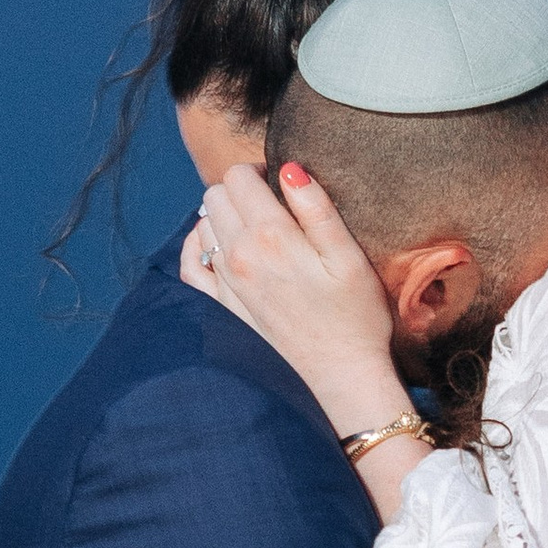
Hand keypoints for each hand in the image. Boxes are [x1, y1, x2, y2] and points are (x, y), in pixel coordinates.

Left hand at [181, 161, 403, 434]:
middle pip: (216, 195)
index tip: (280, 183)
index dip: (259, 170)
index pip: (239, 176)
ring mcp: (226, 284)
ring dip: (223, 216)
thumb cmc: (356, 317)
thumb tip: (290, 169)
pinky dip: (199, 248)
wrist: (342, 377)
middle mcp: (239, 256)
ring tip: (253, 227)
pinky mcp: (223, 308)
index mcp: (271, 236)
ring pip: (204, 225)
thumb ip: (317, 208)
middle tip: (269, 203)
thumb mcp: (349, 256)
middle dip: (239, 190)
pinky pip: (191, 266)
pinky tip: (218, 247)